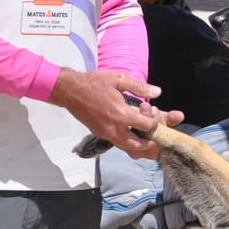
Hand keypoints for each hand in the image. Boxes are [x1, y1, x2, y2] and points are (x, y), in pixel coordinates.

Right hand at [50, 69, 182, 159]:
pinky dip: (128, 143)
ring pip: (126, 148)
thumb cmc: (95, 83)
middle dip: (150, 145)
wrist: (70, 91)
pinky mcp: (100, 134)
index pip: (146, 126)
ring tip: (148, 142)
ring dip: (139, 148)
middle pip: (137, 146)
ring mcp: (106, 134)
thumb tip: (157, 92)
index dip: (155, 121)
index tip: (154, 113)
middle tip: (157, 139)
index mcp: (121, 115)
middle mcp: (114, 129)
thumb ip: (139, 87)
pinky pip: (118, 143)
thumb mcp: (119, 79)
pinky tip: (133, 135)